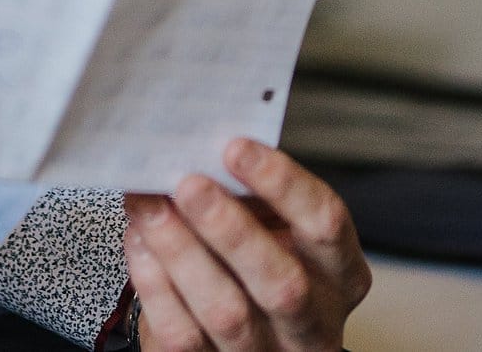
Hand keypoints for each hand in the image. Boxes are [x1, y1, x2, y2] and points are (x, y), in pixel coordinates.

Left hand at [121, 138, 370, 351]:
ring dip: (182, 252)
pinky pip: (183, 334)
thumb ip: (250, 196)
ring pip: (227, 313)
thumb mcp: (275, 229)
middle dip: (231, 229)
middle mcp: (314, 322)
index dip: (283, 184)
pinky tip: (141, 243)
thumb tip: (199, 149)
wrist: (242, 333)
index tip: (236, 148)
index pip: (326, 224)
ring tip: (149, 206)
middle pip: (281, 282)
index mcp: (341, 273)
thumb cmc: (259, 261)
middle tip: (188, 184)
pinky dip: (156, 284)